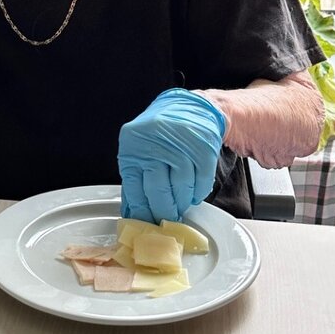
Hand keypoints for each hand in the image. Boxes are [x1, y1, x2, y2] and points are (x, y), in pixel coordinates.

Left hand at [118, 89, 224, 223]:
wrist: (193, 109)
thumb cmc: (162, 133)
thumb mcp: (141, 151)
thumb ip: (135, 180)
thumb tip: (132, 214)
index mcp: (133, 146)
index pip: (134, 189)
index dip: (142, 211)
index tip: (146, 224)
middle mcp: (156, 144)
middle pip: (158, 191)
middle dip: (162, 211)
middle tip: (165, 220)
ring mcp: (181, 145)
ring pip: (181, 189)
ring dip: (181, 203)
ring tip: (179, 205)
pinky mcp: (203, 148)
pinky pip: (201, 182)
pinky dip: (197, 194)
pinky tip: (192, 194)